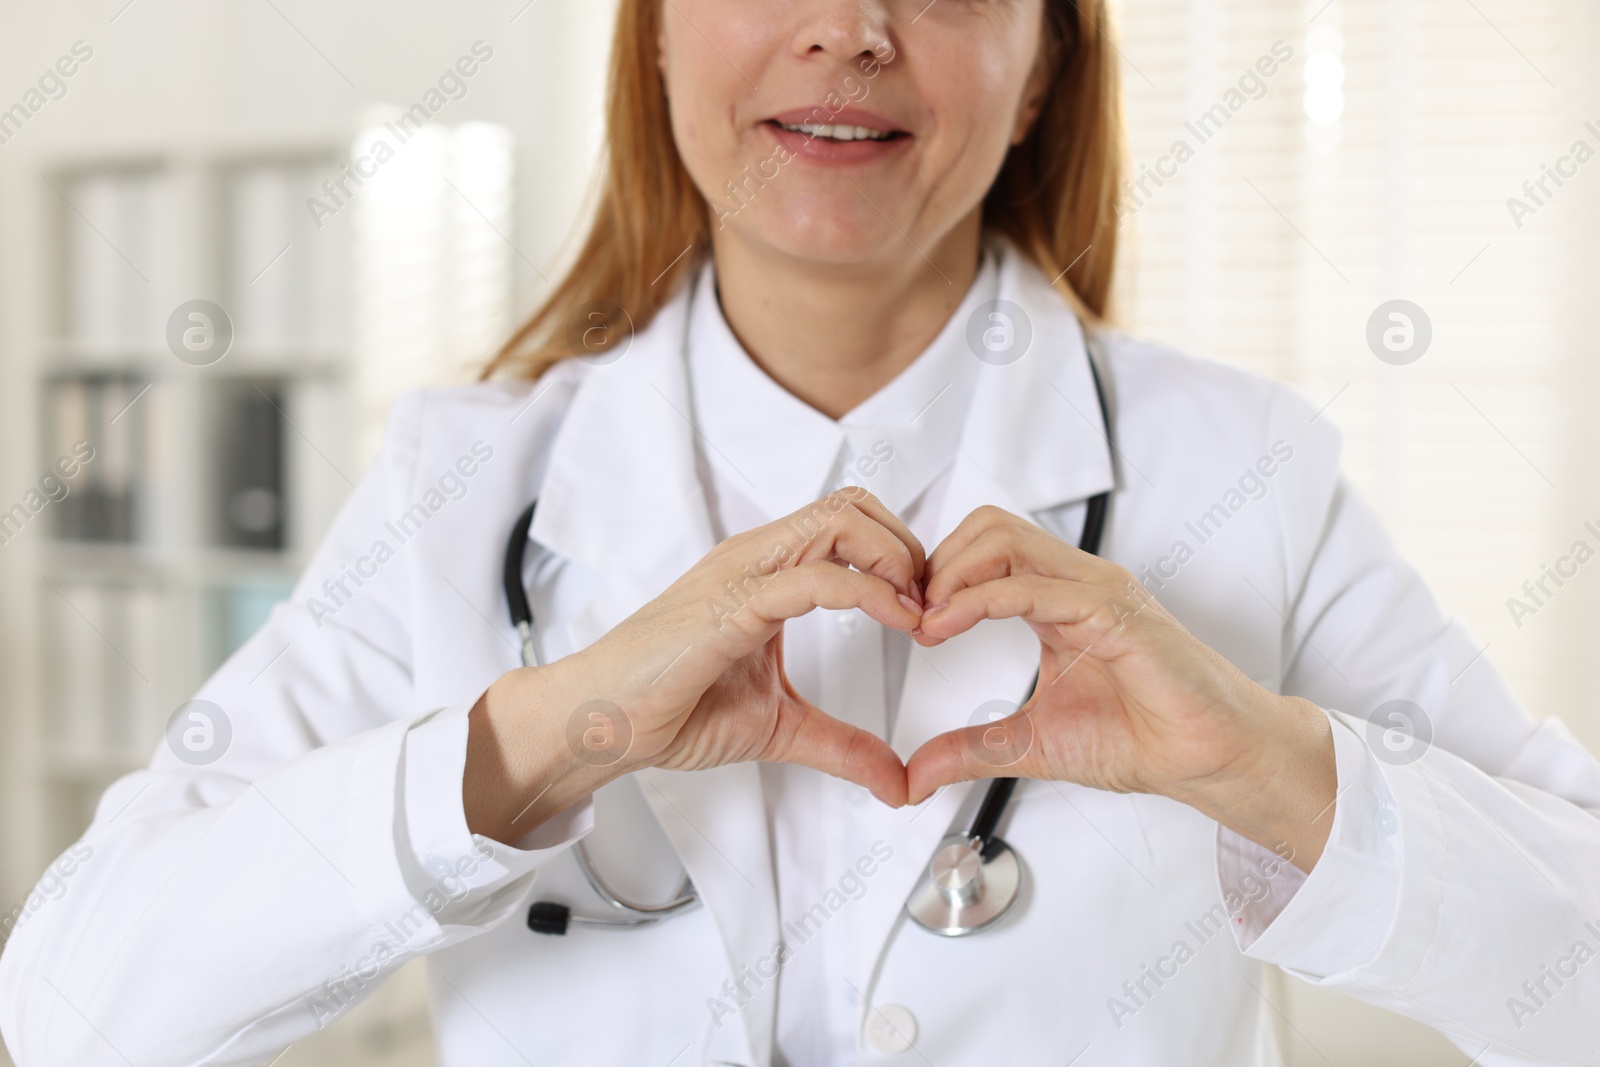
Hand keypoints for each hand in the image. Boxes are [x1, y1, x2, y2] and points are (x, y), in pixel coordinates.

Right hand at [467, 488, 923, 839]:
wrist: (601, 723)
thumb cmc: (670, 710)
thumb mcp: (780, 727)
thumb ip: (842, 746)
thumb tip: (898, 782)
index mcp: (768, 572)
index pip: (850, 523)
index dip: (901, 556)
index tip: (928, 612)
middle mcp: (758, 557)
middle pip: (855, 505)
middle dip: (909, 547)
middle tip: (933, 607)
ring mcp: (743, 573)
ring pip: (840, 520)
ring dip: (897, 559)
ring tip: (918, 613)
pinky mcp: (732, 604)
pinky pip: (814, 577)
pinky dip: (869, 592)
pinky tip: (895, 621)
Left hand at [903, 507, 1335, 869]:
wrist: (1210, 760)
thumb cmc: (1143, 738)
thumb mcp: (1031, 743)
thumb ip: (971, 750)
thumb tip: (913, 776)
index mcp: (1058, 598)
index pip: (984, 549)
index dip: (935, 575)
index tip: (902, 619)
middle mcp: (1076, 582)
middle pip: (988, 526)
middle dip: (935, 562)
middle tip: (907, 615)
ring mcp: (1098, 590)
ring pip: (1005, 539)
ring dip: (951, 573)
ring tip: (925, 621)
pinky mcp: (1115, 613)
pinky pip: (1035, 587)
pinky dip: (980, 600)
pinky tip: (948, 627)